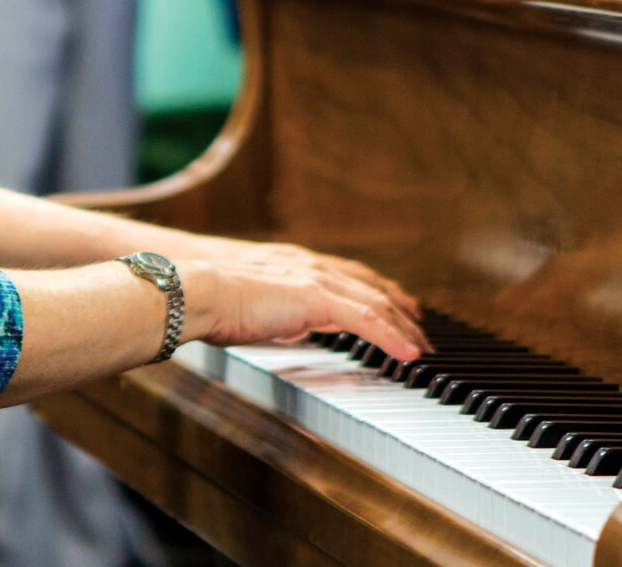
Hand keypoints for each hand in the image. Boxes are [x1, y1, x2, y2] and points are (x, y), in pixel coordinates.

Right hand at [178, 249, 427, 362]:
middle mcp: (314, 267)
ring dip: (403, 328)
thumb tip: (291, 328)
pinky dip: (391, 337)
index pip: (353, 278)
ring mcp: (317, 280)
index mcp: (299, 267)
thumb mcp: (259, 307)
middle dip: (402, 312)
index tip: (400, 310)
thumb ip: (282, 312)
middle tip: (421, 334)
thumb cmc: (216, 302)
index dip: (380, 294)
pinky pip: (366, 319)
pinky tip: (406, 354)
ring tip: (422, 350)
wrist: (199, 292)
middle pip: (373, 289)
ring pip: (377, 303)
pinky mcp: (317, 298)